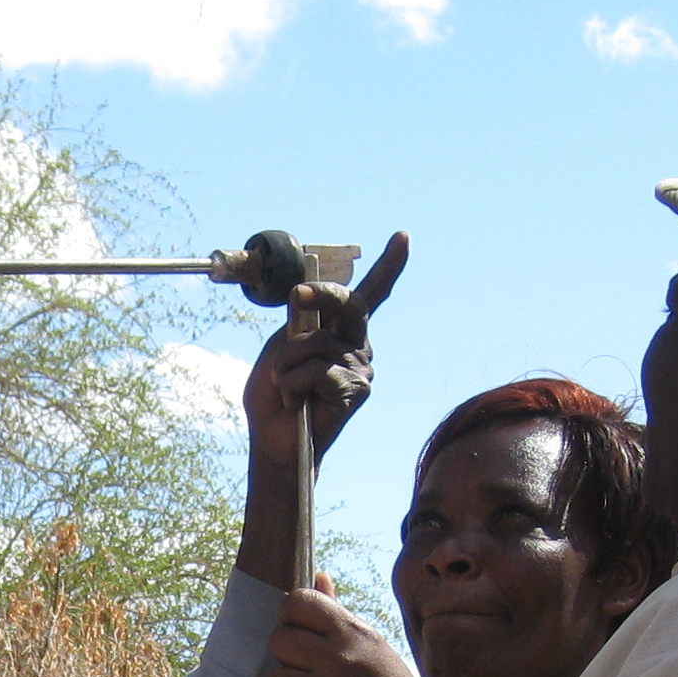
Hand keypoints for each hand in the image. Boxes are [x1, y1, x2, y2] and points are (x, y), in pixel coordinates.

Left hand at [243, 235, 410, 474]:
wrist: (274, 439)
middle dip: (322, 293)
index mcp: (341, 330)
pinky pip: (316, 370)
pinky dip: (293, 383)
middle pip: (348, 303)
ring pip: (317, 342)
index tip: (403, 238)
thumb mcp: (280, 348)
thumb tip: (302, 295)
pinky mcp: (355, 390)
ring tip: (285, 385)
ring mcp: (360, 368)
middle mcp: (358, 345)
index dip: (388, 266)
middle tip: (298, 296)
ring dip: (287, 362)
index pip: (370, 294)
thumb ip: (295, 323)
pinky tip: (296, 400)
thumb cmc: (275, 394)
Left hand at [266, 587, 444, 676]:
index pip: (296, 602)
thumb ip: (339, 613)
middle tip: (306, 670)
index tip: (301, 633)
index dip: (291, 617)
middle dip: (286, 657)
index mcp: (354, 632)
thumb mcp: (373, 645)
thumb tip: (318, 577)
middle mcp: (341, 658)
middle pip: (278, 641)